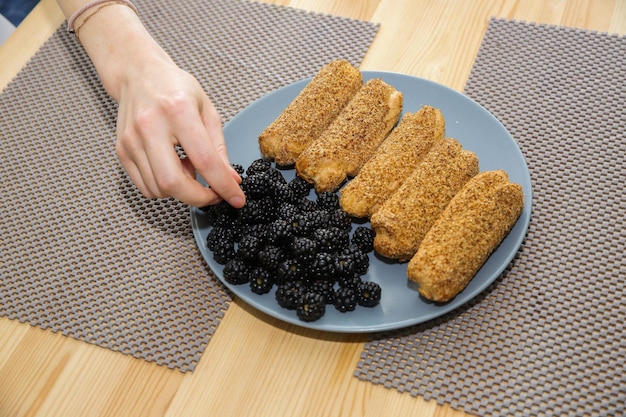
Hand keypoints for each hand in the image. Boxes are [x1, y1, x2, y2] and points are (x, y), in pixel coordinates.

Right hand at [114, 56, 245, 207]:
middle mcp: (150, 126)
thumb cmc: (175, 88)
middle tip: (214, 195)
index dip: (223, 185)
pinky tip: (174, 169)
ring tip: (191, 169)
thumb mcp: (207, 110)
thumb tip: (231, 180)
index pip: (204, 160)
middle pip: (173, 182)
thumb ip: (219, 148)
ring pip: (158, 188)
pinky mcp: (122, 151)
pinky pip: (145, 186)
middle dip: (199, 198)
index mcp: (178, 111)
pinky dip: (164, 188)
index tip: (236, 199)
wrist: (138, 74)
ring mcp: (132, 140)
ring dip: (182, 191)